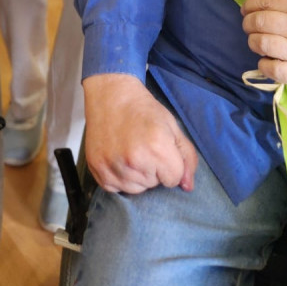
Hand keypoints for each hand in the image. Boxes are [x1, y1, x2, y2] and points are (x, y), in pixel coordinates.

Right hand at [83, 73, 197, 194]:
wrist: (110, 95)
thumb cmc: (143, 109)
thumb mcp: (172, 126)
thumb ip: (187, 157)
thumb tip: (188, 187)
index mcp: (157, 146)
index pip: (174, 178)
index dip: (170, 164)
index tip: (160, 148)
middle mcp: (134, 159)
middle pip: (154, 184)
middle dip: (153, 169)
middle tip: (143, 145)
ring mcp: (114, 166)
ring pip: (137, 189)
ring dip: (137, 175)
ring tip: (130, 150)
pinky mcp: (99, 171)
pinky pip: (117, 188)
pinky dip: (120, 177)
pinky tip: (118, 156)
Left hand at [241, 0, 286, 96]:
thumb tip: (264, 8)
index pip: (269, 1)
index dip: (252, 4)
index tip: (246, 8)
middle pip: (261, 21)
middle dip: (249, 23)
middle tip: (249, 26)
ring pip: (261, 43)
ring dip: (253, 42)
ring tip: (257, 42)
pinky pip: (272, 69)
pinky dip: (263, 64)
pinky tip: (266, 61)